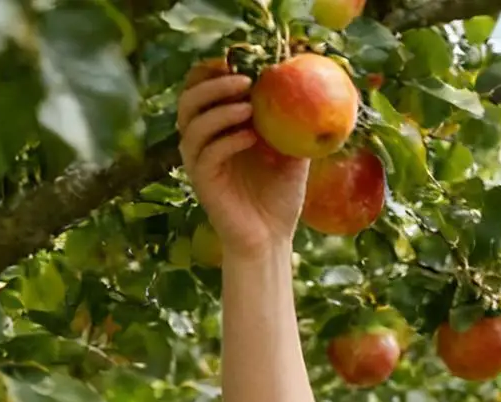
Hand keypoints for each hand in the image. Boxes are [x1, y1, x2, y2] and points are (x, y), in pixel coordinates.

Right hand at [176, 62, 307, 259]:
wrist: (271, 240)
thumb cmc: (279, 199)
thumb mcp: (291, 156)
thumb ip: (293, 126)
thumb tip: (311, 94)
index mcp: (217, 128)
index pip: (202, 88)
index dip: (213, 72)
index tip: (239, 62)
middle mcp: (202, 140)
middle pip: (190, 99)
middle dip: (213, 84)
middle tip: (243, 78)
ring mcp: (199, 161)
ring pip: (192, 123)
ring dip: (219, 109)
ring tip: (248, 105)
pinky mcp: (202, 181)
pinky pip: (207, 153)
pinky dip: (227, 140)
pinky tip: (250, 137)